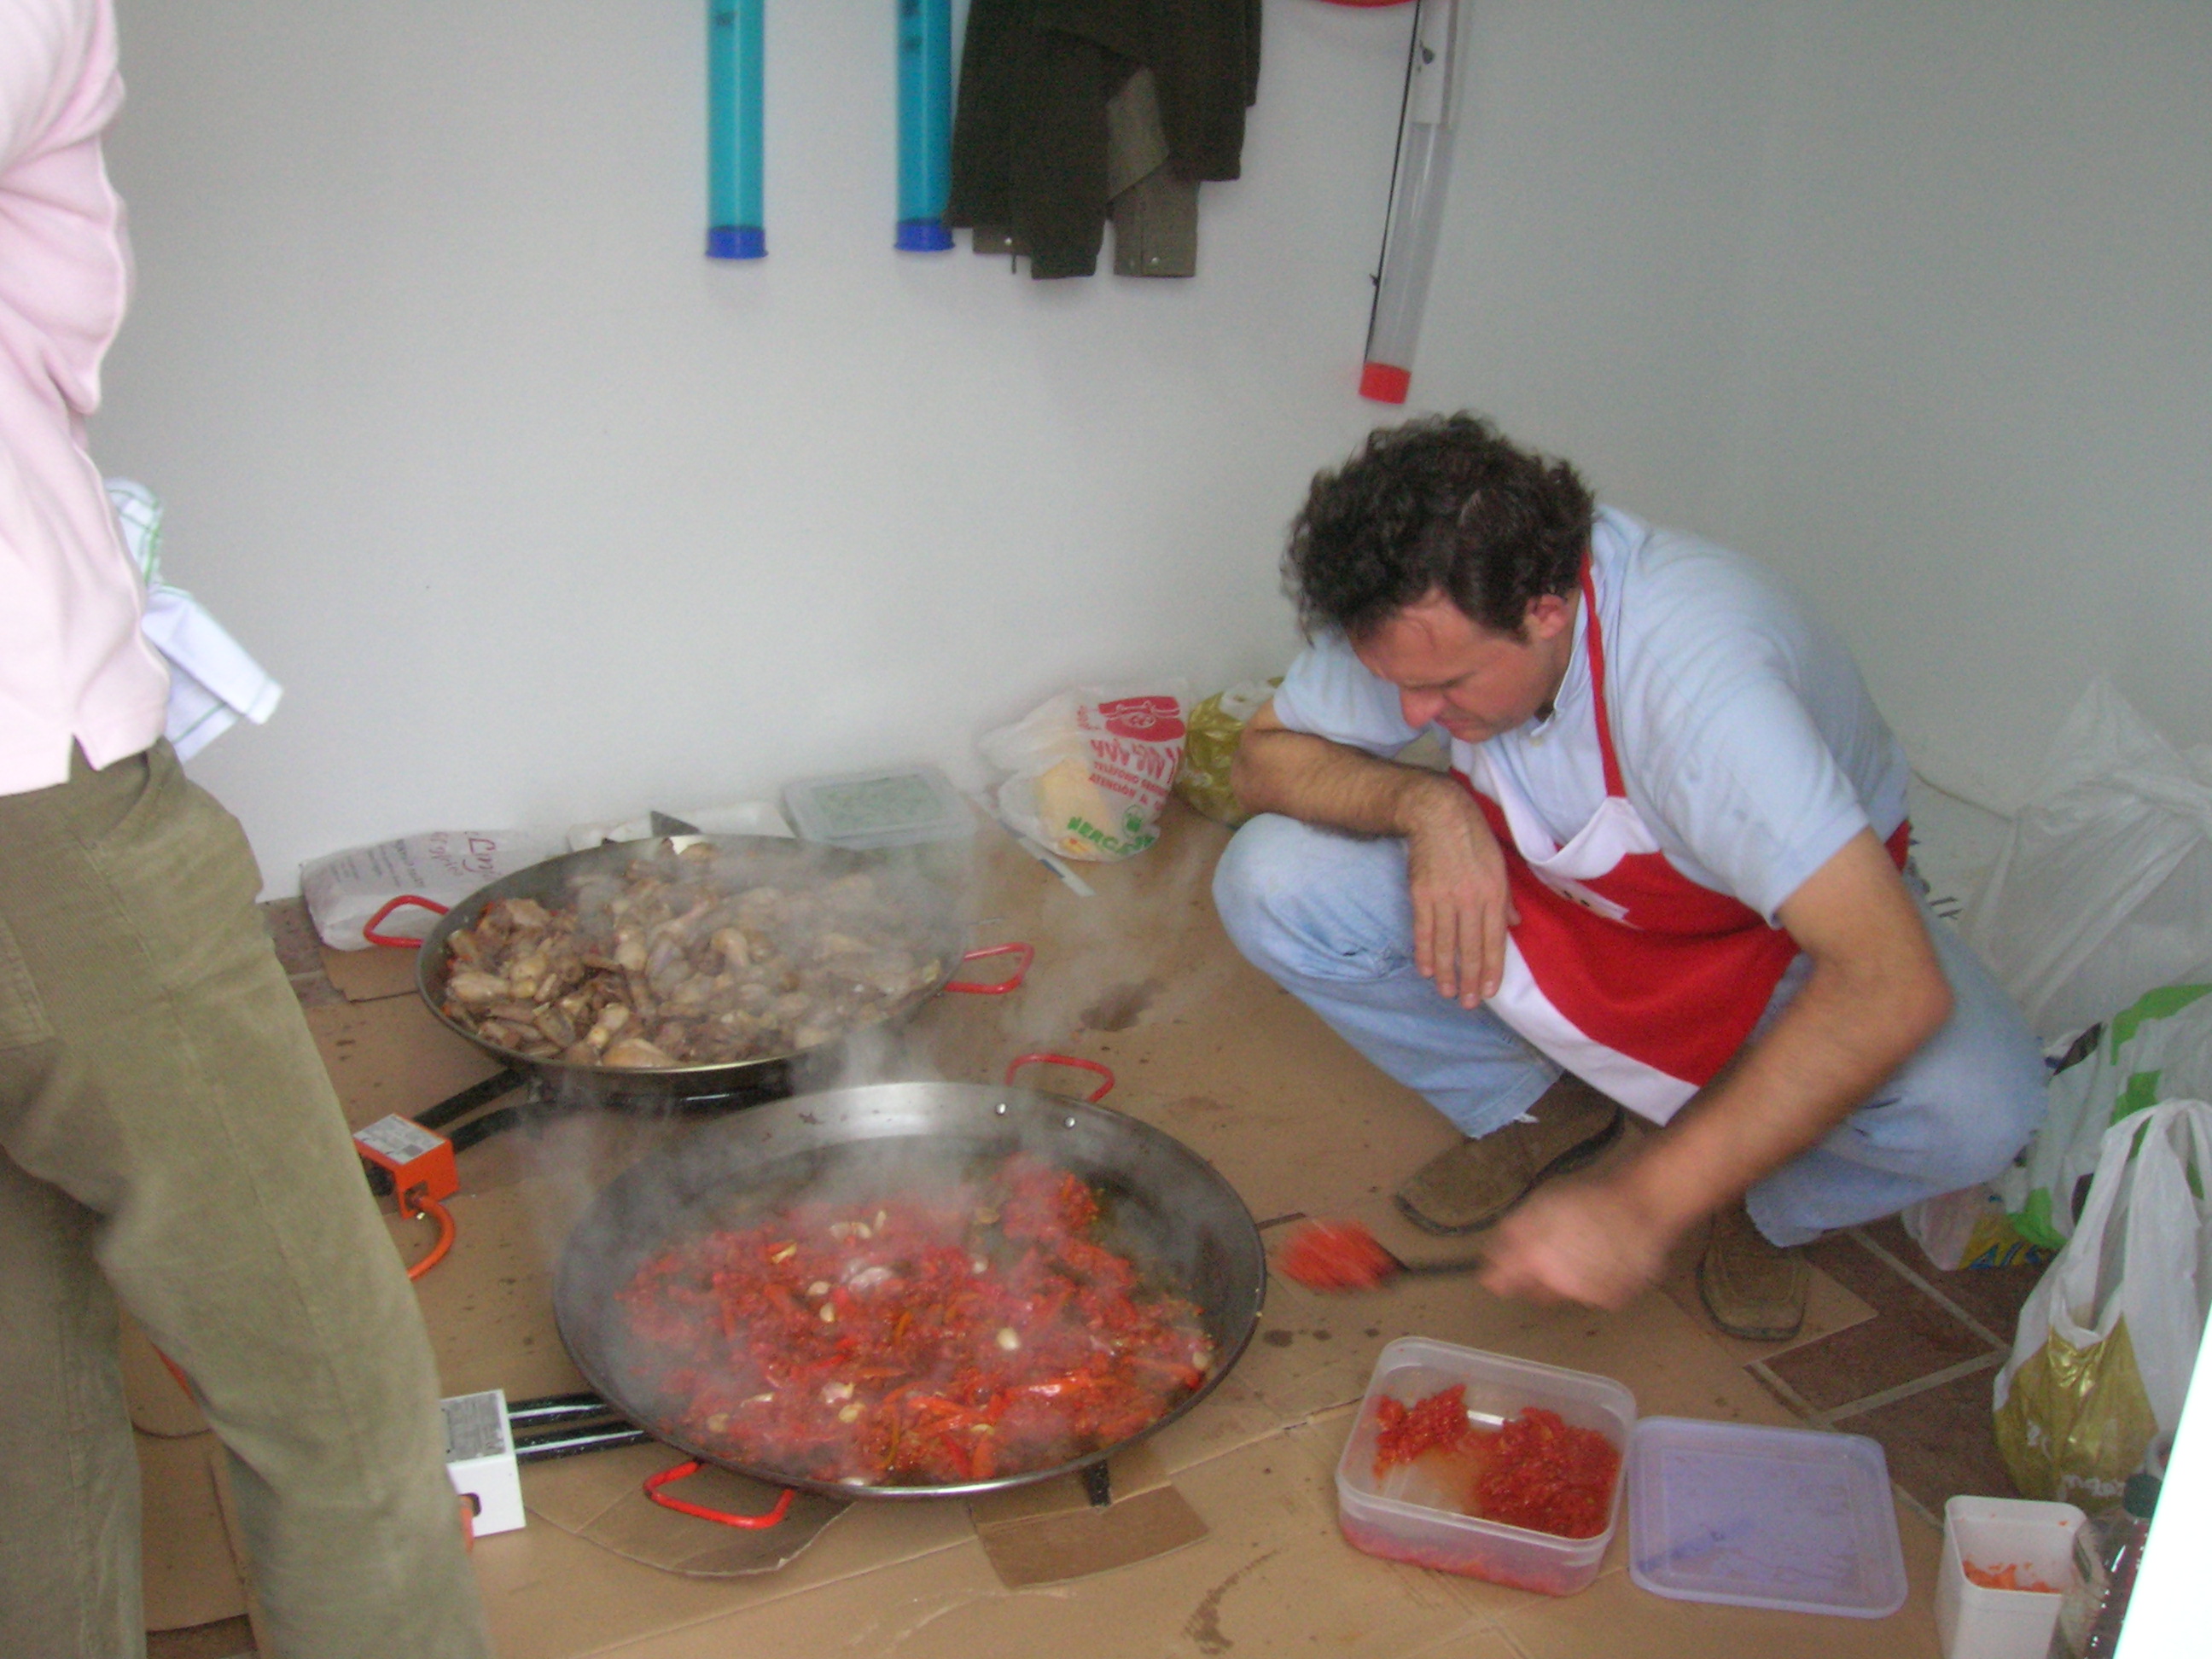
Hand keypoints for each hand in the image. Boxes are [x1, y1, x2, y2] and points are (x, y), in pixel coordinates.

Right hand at [1401, 783, 1513, 1006]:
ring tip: (1448, 993)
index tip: (1490, 991)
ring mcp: (1444, 898)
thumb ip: (1506, 899)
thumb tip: (1514, 925)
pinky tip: (1427, 970)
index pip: (1495, 940)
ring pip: (1446, 944)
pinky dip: (1424, 953)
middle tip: (1469, 1003)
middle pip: (1470, 948)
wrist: (1438, 815)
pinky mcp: (1421, 895)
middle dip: (1471, 978)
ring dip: (1447, 972)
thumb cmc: (1474, 839)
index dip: (1492, 968)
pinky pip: (1423, 931)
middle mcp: (1471, 900)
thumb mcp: (1500, 865)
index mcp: (1494, 893)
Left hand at [1476, 1177, 1681, 1310]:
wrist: (1642, 1203)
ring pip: (1568, 1295)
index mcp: (1536, 1259)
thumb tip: (1488, 1260)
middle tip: (1551, 1251)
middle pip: (1536, 1294)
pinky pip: (1596, 1296)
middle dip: (1538, 1278)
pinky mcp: (1615, 1299)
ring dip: (1569, 1280)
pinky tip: (1606, 1256)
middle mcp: (1559, 1284)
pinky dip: (1597, 1282)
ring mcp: (1589, 1295)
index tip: (1498, 1272)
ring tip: (1586, 1247)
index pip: (1500, 1283)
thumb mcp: (1538, 1205)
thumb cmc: (1587, 1198)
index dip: (1497, 1276)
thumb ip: (1510, 1235)